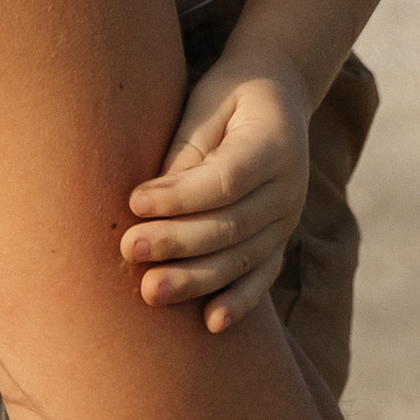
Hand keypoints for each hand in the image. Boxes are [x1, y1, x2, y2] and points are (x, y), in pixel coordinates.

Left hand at [121, 52, 310, 330]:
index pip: (225, 180)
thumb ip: (185, 152)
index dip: (180, 196)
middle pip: (232, 224)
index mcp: (274, 143)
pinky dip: (238, 301)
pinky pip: (262, 275)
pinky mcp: (280, 240)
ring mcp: (288, 219)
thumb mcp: (206, 106)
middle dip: (178, 241)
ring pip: (242, 257)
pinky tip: (210, 323)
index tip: (134, 200)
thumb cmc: (228, 98)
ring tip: (151, 291)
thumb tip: (150, 200)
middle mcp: (289, 188)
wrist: (277, 96)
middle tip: (130, 248)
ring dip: (197, 279)